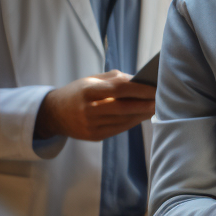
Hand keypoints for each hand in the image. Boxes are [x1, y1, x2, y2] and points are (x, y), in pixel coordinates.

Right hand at [34, 71, 155, 140]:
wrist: (53, 114)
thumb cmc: (78, 92)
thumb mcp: (91, 80)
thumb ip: (115, 79)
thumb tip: (141, 81)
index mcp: (88, 90)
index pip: (119, 89)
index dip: (140, 89)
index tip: (156, 87)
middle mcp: (88, 109)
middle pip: (124, 107)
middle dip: (146, 104)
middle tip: (162, 100)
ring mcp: (91, 125)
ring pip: (124, 120)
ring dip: (142, 114)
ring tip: (156, 107)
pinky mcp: (94, 136)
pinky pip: (119, 129)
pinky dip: (133, 122)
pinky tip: (142, 116)